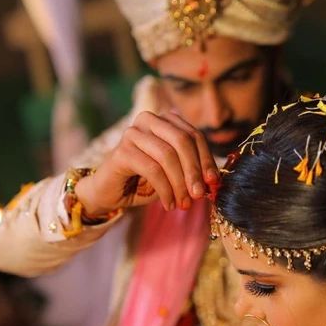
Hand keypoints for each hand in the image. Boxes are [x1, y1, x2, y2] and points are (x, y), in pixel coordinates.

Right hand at [75, 111, 218, 215]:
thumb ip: (193, 171)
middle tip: (199, 195)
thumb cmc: (146, 181)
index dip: (206, 159)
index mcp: (165, 120)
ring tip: (184, 204)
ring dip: (179, 184)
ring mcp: (133, 133)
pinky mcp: (121, 151)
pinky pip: (152, 169)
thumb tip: (214, 180)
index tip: (213, 182)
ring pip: (167, 155)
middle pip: (182, 140)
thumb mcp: (175, 174)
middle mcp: (148, 120)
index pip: (194, 135)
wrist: (111, 193)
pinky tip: (169, 204)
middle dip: (194, 170)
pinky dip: (165, 190)